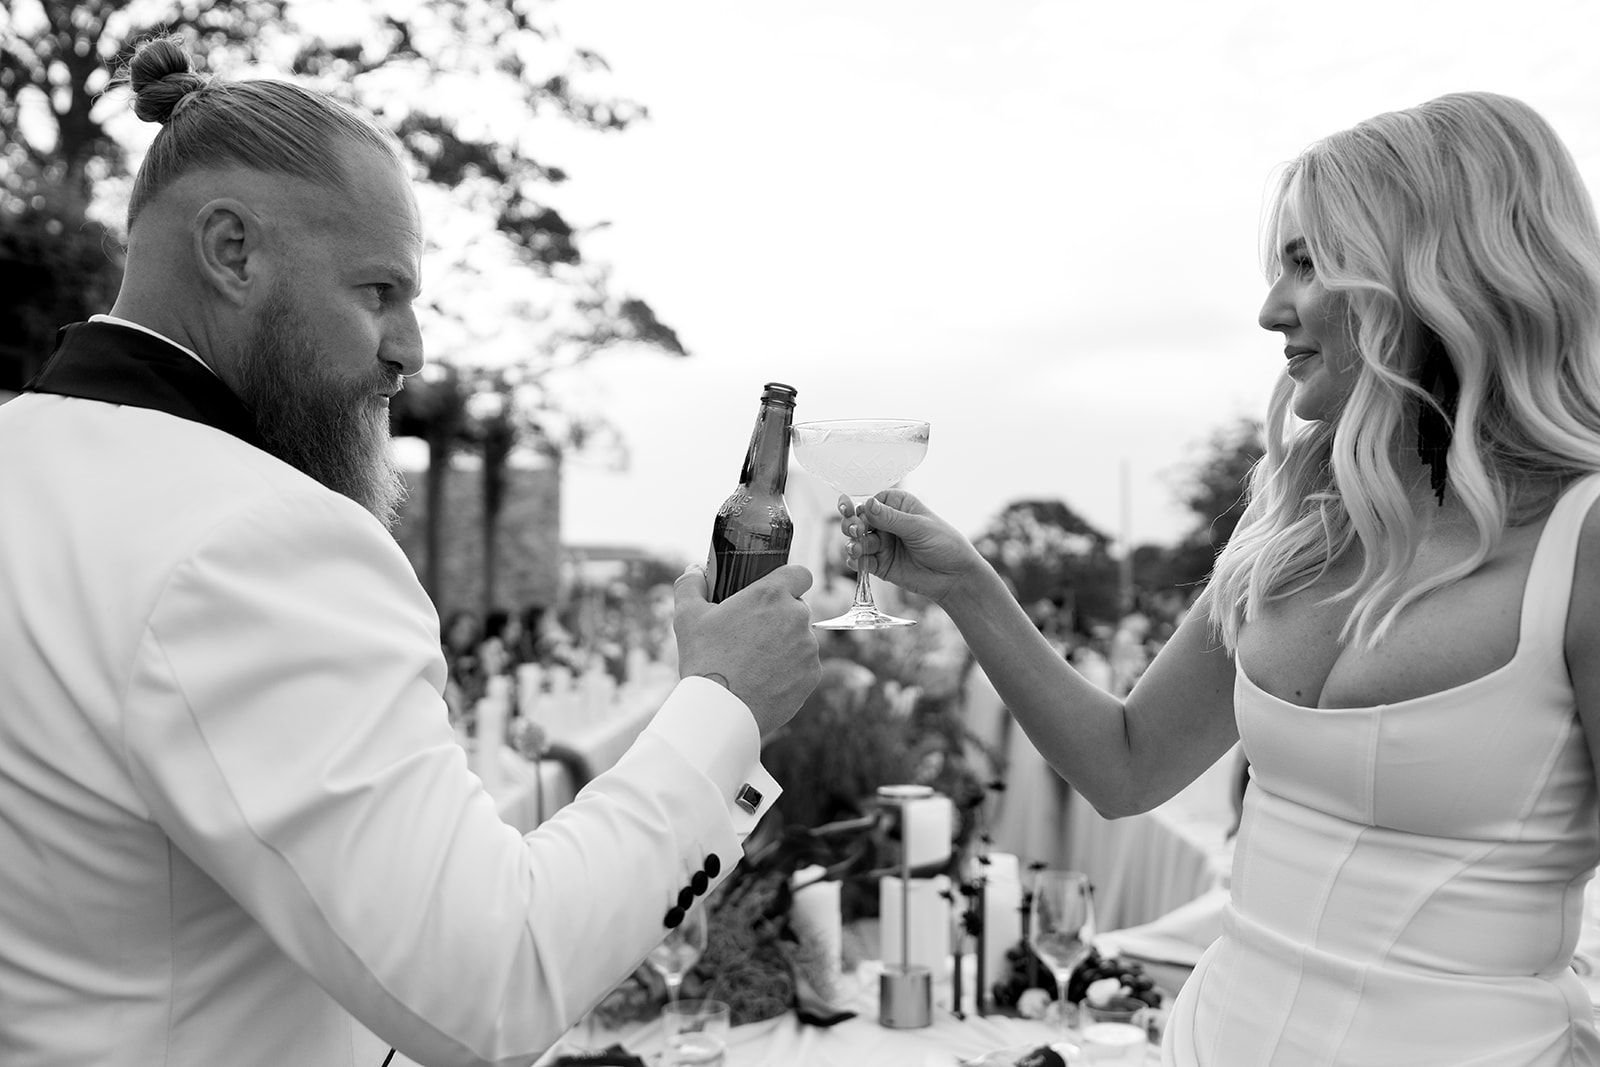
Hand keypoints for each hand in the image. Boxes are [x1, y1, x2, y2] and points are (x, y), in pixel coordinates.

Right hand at [672, 563, 821, 736]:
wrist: (722, 710)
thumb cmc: (704, 660)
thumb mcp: (687, 617)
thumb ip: (691, 585)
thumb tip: (695, 571)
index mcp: (771, 595)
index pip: (800, 573)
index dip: (788, 580)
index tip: (773, 593)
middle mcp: (797, 617)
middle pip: (797, 608)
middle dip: (780, 616)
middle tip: (753, 633)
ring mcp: (808, 648)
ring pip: (801, 638)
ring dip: (785, 644)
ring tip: (755, 662)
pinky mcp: (812, 675)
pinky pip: (805, 666)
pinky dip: (790, 670)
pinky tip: (765, 680)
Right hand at [841, 490, 986, 603]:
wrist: (955, 576)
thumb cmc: (944, 544)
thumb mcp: (919, 527)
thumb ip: (891, 518)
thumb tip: (867, 503)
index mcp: (897, 506)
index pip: (869, 503)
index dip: (859, 508)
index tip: (852, 513)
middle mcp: (886, 523)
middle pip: (857, 521)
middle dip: (852, 525)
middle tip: (855, 531)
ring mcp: (882, 544)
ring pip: (856, 541)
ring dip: (853, 544)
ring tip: (857, 549)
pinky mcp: (880, 564)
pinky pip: (861, 561)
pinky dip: (856, 561)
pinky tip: (858, 561)